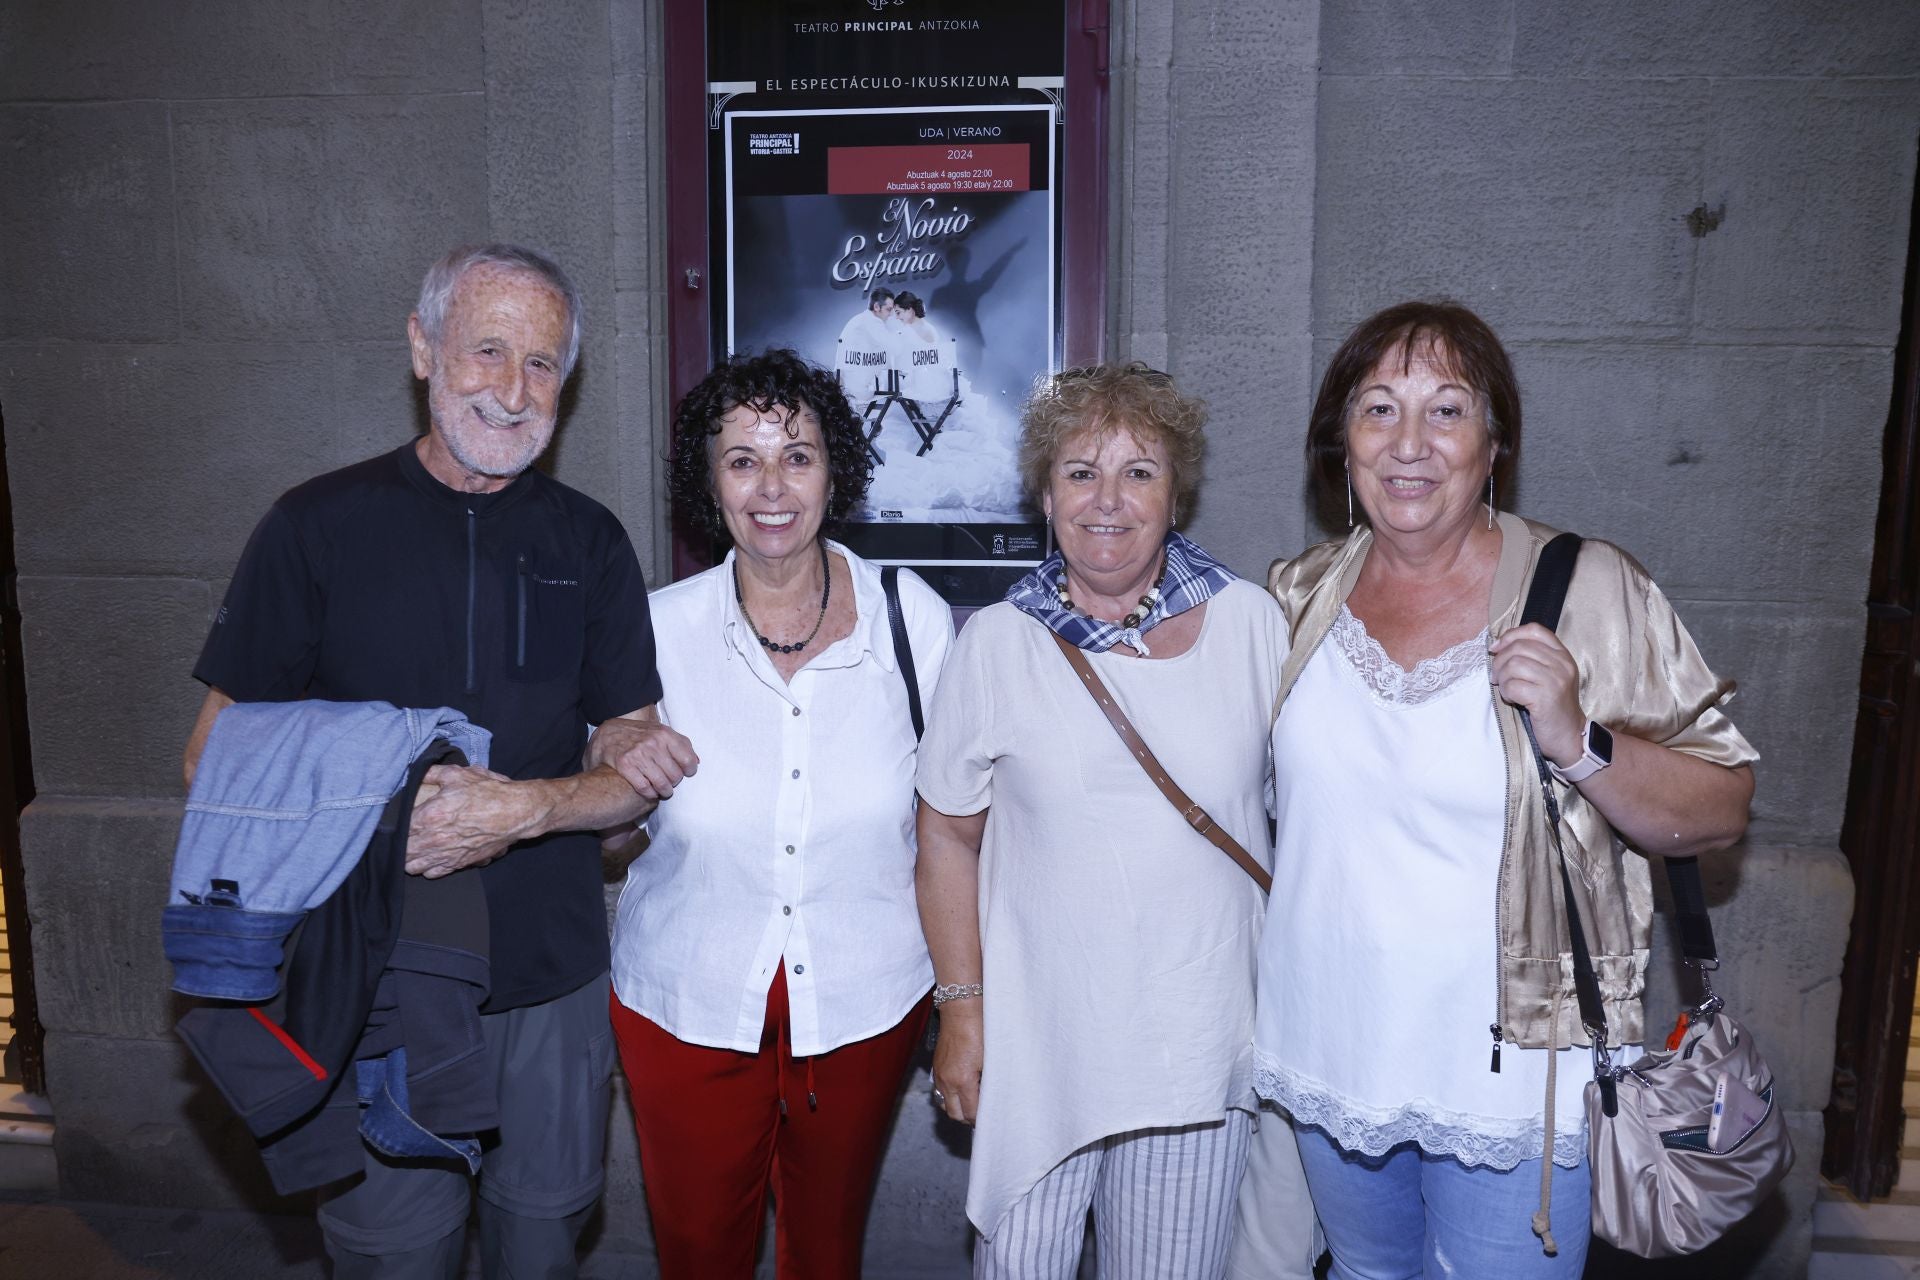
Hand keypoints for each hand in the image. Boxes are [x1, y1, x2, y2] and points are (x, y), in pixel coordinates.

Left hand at [405, 764, 541, 878]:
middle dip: (400, 845)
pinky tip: (430, 859)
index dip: (396, 826)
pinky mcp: (460, 863)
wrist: (517, 813)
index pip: (399, 828)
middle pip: (403, 851)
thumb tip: (416, 771)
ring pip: (414, 866)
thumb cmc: (489, 793)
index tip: (397, 823)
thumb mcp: (459, 775)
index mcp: (429, 816)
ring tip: (412, 851)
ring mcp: (446, 854)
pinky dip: (428, 868)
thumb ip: (433, 773)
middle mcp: (434, 839)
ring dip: (411, 859)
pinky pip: (433, 873)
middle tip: (403, 837)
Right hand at [586, 716, 699, 801]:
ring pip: (662, 784)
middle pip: (675, 775)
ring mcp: (638, 754)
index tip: (685, 774)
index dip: (689, 771)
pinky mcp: (625, 765)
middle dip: (674, 782)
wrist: (608, 734)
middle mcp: (653, 743)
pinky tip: (650, 792)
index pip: (688, 760)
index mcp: (665, 734)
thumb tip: (697, 762)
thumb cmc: (640, 735)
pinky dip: (650, 794)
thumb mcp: (661, 732)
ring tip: (663, 791)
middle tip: (670, 782)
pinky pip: (645, 788)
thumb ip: (680, 744)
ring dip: (664, 791)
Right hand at [930, 1001, 983, 1124]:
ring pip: (944, 1103)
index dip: (981, 1119)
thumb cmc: (980, 1031)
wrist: (962, 1010)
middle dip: (968, 1117)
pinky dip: (950, 1095)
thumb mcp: (990, 1060)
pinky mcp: (937, 1067)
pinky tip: (963, 1088)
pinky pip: (940, 1090)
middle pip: (954, 1114)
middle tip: (982, 1113)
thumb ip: (990, 1083)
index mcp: (962, 1081)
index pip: (970, 1113)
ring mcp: (939, 1074)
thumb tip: (994, 1097)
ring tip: (972, 1102)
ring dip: (957, 1107)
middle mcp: (947, 1081)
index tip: (991, 1116)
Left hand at [1488, 622, 1585, 764]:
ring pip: (1513, 665)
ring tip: (1507, 690)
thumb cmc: (1553, 706)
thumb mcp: (1550, 676)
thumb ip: (1533, 658)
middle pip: (1519, 647)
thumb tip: (1498, 646)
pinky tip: (1514, 700)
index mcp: (1563, 655)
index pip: (1535, 630)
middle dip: (1500, 661)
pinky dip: (1506, 693)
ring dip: (1503, 679)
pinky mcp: (1545, 698)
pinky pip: (1512, 686)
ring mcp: (1555, 680)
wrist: (1570, 735)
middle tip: (1497, 677)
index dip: (1511, 635)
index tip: (1496, 649)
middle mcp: (1562, 664)